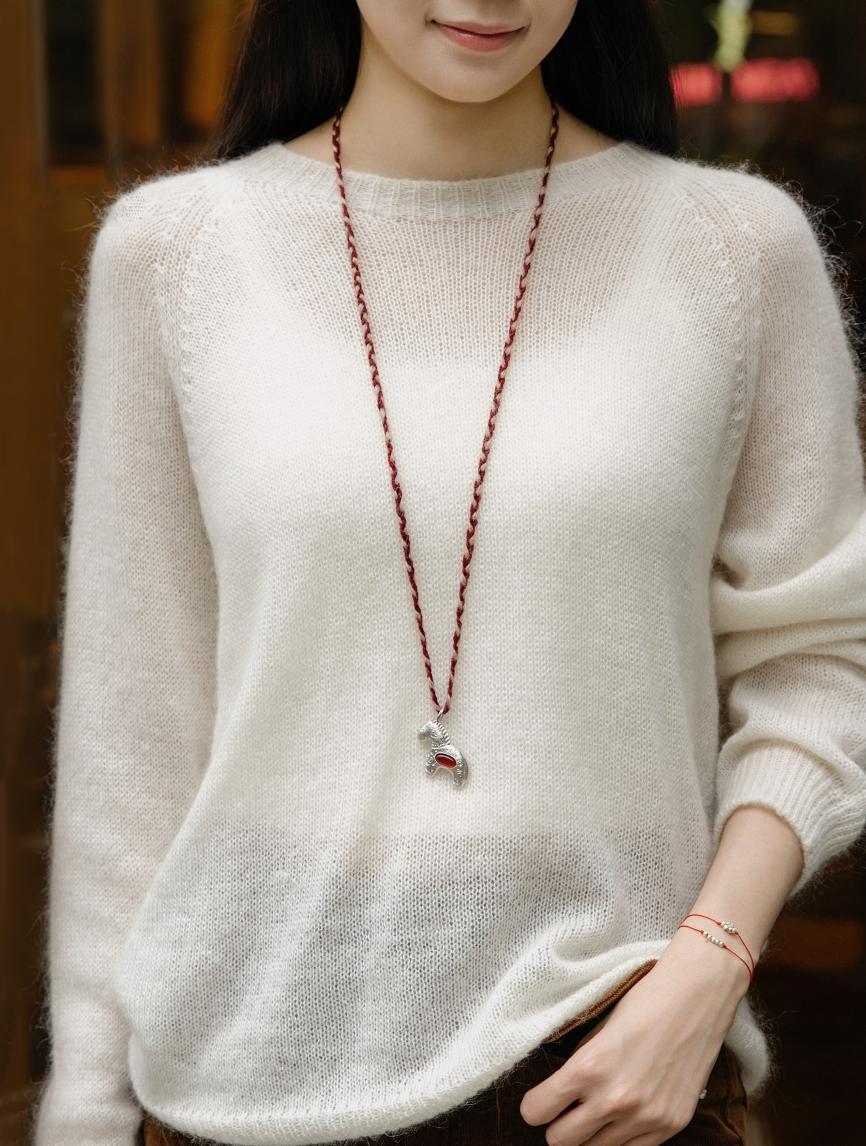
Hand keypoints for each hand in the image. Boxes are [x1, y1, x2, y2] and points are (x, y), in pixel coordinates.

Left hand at [519, 930, 748, 1144]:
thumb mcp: (597, 1030)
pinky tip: (622, 1117)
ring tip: (595, 1112)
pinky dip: (620, 1138)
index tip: (538, 1102)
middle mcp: (614, 1099)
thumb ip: (577, 1066)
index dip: (533, 1107)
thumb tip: (556, 1094)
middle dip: (557, 1126)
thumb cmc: (643, 1003)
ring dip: (589, 1135)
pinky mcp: (670, 1127)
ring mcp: (644, 1118)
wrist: (697, 999)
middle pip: (560, 1141)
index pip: (536, 1112)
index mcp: (589, 1067)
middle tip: (565, 1111)